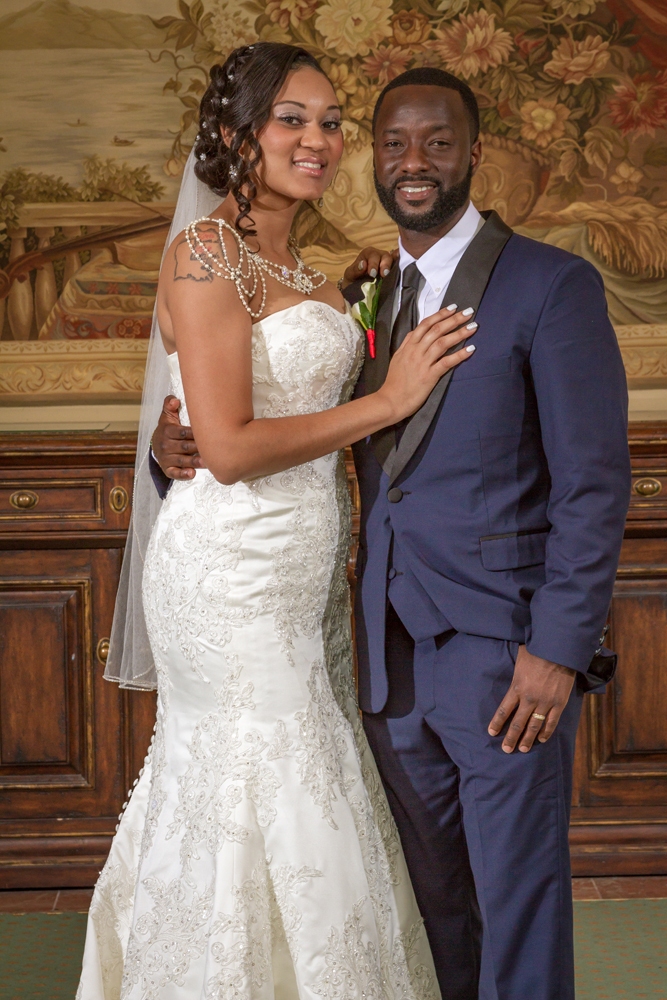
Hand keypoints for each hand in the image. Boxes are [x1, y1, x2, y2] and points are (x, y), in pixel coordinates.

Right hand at [152, 395, 203, 479]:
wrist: (156, 444)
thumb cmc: (168, 428)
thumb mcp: (167, 415)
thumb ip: (170, 405)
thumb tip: (175, 400)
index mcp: (167, 431)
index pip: (182, 432)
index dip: (194, 433)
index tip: (207, 433)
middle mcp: (165, 445)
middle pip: (184, 447)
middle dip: (197, 448)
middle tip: (213, 449)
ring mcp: (166, 458)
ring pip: (181, 460)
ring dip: (194, 462)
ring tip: (206, 462)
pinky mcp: (167, 469)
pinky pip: (174, 473)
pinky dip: (182, 475)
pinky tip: (192, 474)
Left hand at [341, 246, 397, 287]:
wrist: (355, 290)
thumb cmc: (352, 280)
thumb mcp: (349, 274)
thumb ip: (355, 269)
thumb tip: (363, 264)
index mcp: (368, 254)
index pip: (373, 255)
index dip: (373, 263)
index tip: (372, 274)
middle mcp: (379, 256)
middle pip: (385, 256)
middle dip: (384, 265)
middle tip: (383, 275)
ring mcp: (387, 263)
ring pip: (393, 260)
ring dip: (392, 268)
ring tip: (389, 276)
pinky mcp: (393, 270)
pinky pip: (399, 264)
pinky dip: (401, 264)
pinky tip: (404, 268)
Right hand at [376, 306, 476, 421]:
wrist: (390, 401)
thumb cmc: (394, 382)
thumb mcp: (397, 358)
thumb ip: (407, 345)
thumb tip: (416, 334)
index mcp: (408, 346)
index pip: (425, 325)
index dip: (440, 315)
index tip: (452, 308)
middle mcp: (416, 351)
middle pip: (437, 330)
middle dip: (454, 320)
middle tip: (468, 312)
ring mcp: (423, 363)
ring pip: (442, 343)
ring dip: (459, 333)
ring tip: (473, 326)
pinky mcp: (429, 376)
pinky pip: (446, 362)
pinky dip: (459, 355)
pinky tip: (470, 349)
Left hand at [488, 646, 575, 752]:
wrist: (557, 650)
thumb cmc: (536, 651)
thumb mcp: (518, 661)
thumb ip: (515, 674)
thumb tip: (512, 676)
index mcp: (516, 688)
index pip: (504, 710)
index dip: (497, 723)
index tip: (492, 732)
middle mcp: (529, 699)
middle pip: (518, 723)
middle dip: (511, 737)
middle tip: (506, 749)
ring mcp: (544, 702)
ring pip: (534, 725)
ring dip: (528, 739)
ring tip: (523, 749)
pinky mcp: (559, 703)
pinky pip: (551, 722)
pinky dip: (546, 732)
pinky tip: (542, 739)